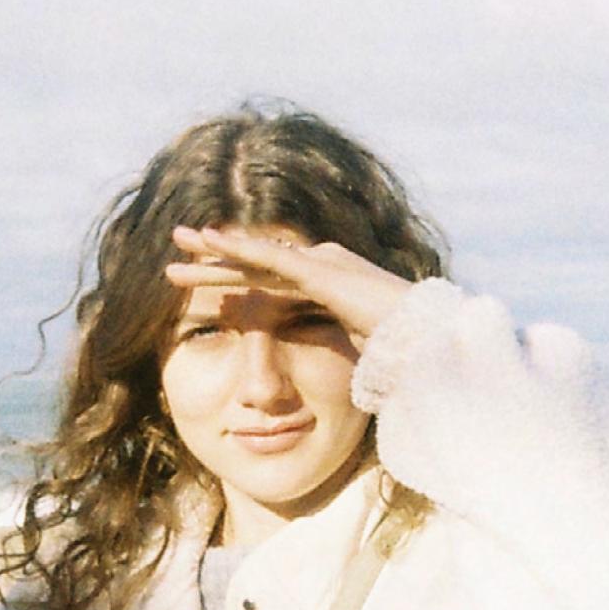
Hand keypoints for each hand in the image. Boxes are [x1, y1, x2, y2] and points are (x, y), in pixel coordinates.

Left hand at [165, 225, 413, 346]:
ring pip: (256, 256)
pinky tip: (210, 241)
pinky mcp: (323, 273)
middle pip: (255, 262)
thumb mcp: (356, 351)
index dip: (232, 279)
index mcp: (326, 285)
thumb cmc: (404, 353)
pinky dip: (240, 248)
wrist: (434, 345)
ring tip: (178, 239)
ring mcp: (322, 266)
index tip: (198, 283)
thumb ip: (335, 347)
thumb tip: (328, 370)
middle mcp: (322, 266)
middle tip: (174, 249)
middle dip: (213, 257)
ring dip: (215, 248)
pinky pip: (273, 258)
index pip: (269, 280)